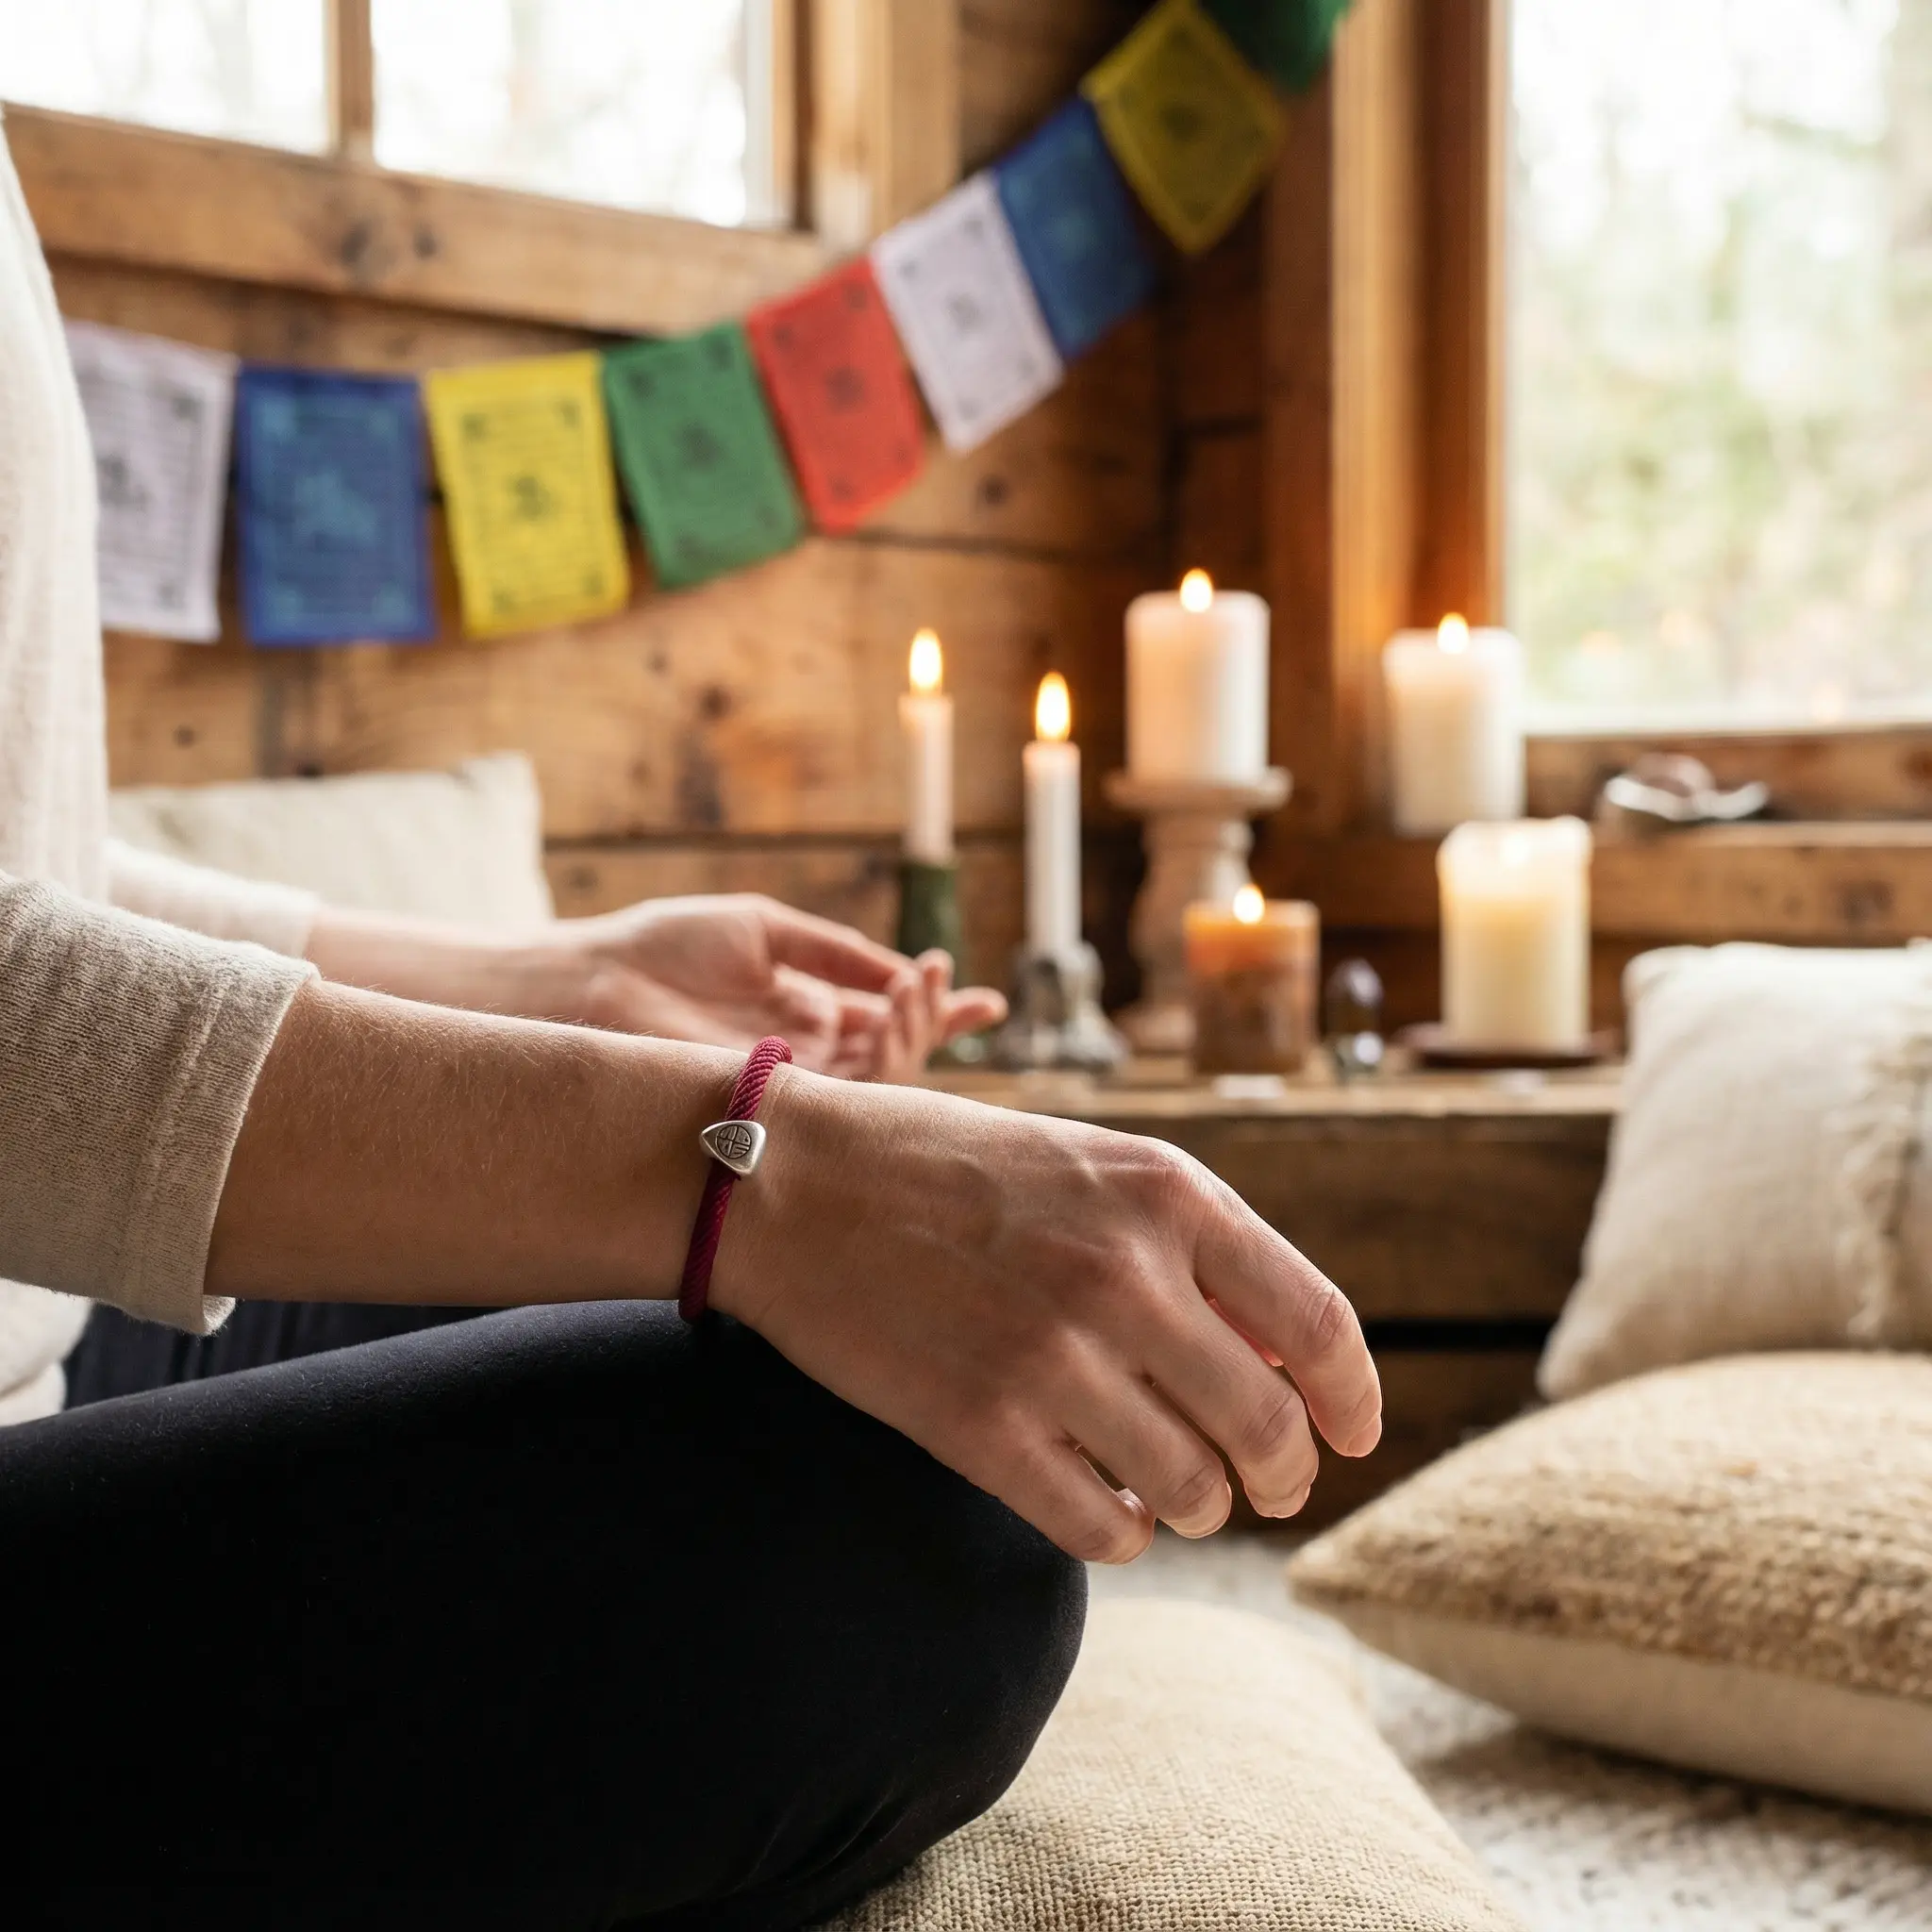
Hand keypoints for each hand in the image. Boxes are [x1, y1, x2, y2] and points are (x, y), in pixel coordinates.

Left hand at [529, 895, 1005, 1081]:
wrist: (600, 981)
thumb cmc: (665, 948)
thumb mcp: (766, 929)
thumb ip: (837, 951)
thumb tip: (903, 971)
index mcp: (807, 1016)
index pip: (890, 1024)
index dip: (941, 1016)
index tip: (987, 1002)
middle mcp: (809, 1058)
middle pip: (898, 1056)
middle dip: (932, 1020)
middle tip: (934, 979)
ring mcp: (795, 1085)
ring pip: (884, 1082)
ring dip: (913, 1036)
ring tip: (913, 991)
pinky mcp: (777, 1106)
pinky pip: (850, 1098)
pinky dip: (883, 1062)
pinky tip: (886, 1018)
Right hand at [717, 1069, 1382, 1560]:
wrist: (792, 1181)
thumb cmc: (945, 1163)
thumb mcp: (1090, 1163)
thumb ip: (1188, 1242)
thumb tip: (1282, 1359)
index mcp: (1167, 1193)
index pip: (1316, 1322)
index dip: (1352, 1397)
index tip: (1353, 1434)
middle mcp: (1126, 1274)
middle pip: (1269, 1426)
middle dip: (1286, 1474)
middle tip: (1270, 1486)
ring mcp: (1054, 1356)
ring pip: (1195, 1489)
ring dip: (1202, 1506)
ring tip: (1177, 1491)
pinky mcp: (981, 1427)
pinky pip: (1104, 1528)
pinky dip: (1125, 1533)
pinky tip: (1108, 1507)